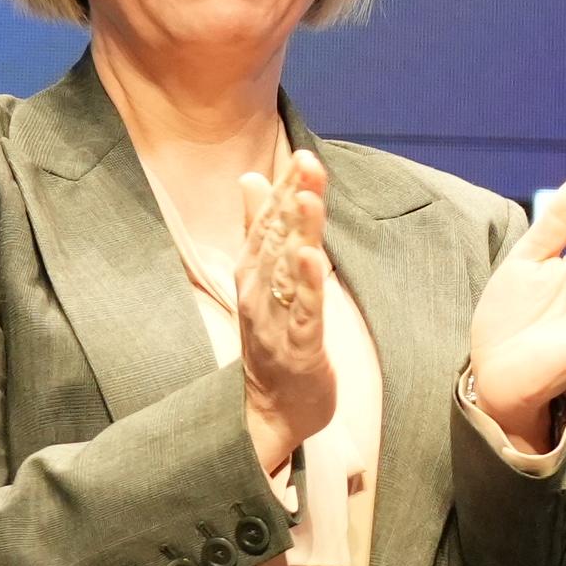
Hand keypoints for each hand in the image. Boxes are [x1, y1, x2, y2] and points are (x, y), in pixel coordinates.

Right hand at [237, 150, 337, 482]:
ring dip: (298, 233)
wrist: (271, 410)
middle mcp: (258, 291)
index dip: (286, 188)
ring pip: (288, 270)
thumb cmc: (272, 337)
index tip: (303, 155)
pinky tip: (314, 259)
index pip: (268, 221)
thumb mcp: (264, 278)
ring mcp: (275, 319)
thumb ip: (257, 227)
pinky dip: (308, 286)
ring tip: (308, 198)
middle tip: (307, 161)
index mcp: (253, 271)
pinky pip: (303, 312)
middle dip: (293, 199)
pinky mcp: (297, 348)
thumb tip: (251, 177)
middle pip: (277, 238)